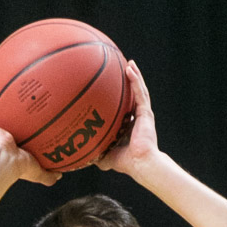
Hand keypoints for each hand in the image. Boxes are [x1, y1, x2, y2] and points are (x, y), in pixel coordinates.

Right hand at [0, 88, 58, 185]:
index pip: (9, 141)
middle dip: (1, 118)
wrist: (5, 163)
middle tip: (7, 108)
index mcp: (6, 150)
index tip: (19, 126)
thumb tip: (60, 175)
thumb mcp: (37, 171)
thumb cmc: (19, 168)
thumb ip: (48, 174)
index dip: (13, 134)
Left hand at [96, 59, 158, 176]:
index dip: (122, 98)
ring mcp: (143, 114)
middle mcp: (138, 118)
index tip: (114, 88)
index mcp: (131, 125)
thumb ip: (95, 152)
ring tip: (130, 63)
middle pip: (134, 95)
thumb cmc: (126, 162)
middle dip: (130, 81)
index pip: (126, 108)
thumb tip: (80, 154)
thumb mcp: (106, 155)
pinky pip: (140, 93)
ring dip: (135, 76)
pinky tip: (130, 69)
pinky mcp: (146, 113)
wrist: (140, 164)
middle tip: (124, 68)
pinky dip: (136, 80)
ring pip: (139, 90)